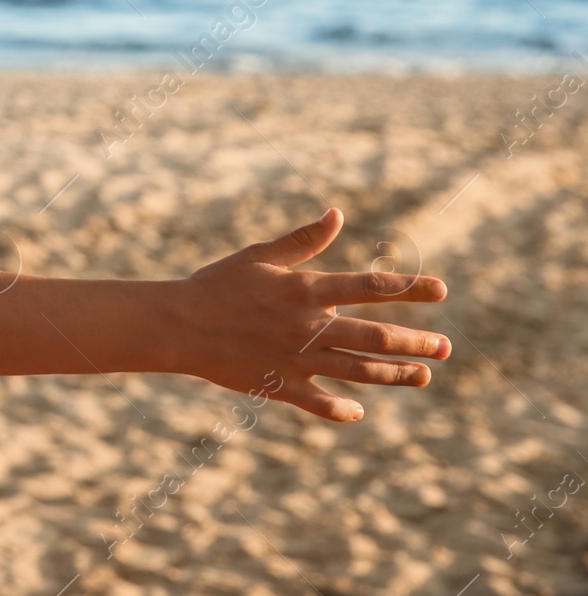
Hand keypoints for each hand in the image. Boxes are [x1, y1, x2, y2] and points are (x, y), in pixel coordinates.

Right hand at [167, 208, 450, 421]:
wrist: (179, 325)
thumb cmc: (218, 284)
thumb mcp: (259, 256)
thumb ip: (303, 240)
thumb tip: (338, 214)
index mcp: (305, 291)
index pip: (370, 287)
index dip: (409, 288)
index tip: (441, 289)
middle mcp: (309, 327)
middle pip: (375, 336)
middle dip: (416, 342)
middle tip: (445, 347)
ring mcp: (297, 360)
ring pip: (359, 370)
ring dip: (395, 374)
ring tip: (423, 375)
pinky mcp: (281, 386)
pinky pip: (320, 402)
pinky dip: (342, 409)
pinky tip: (359, 411)